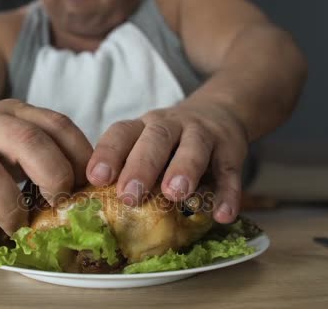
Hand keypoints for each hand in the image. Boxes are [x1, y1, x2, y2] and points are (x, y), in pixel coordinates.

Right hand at [0, 99, 91, 242]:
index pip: (57, 125)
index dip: (80, 157)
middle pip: (28, 141)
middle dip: (52, 177)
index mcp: (15, 112)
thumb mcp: (10, 139)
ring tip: (19, 228)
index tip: (88, 186)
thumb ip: (42, 154)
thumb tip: (84, 193)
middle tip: (58, 206)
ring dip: (10, 208)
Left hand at [86, 101, 247, 223]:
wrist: (220, 111)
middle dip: (141, 166)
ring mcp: (203, 135)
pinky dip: (228, 193)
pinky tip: (222, 214)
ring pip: (194, 146)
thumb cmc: (171, 141)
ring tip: (174, 194)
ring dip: (184, 169)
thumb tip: (99, 209)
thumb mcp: (147, 143)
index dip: (108, 153)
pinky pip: (230, 171)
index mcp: (144, 126)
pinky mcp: (231, 150)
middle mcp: (172, 125)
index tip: (96, 177)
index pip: (122, 133)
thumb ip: (129, 168)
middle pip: (156, 139)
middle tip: (130, 195)